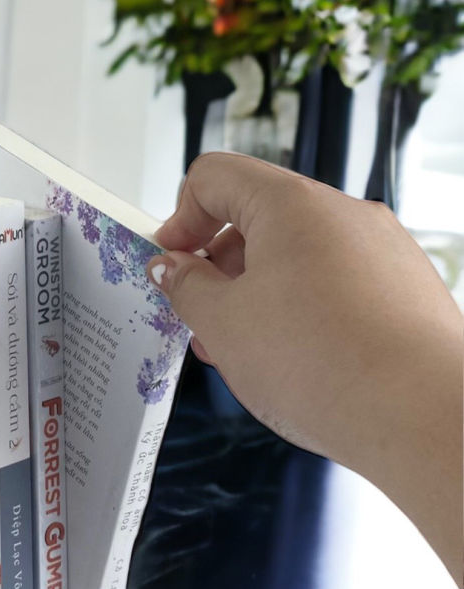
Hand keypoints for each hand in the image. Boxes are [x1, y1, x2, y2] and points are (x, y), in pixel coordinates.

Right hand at [148, 152, 462, 585]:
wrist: (418, 412)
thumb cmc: (321, 363)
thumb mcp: (221, 324)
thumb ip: (185, 287)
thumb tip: (171, 267)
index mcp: (292, 205)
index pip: (215, 177)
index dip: (179, 220)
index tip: (171, 267)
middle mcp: (343, 214)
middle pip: (259, 218)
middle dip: (219, 268)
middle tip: (203, 323)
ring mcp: (382, 249)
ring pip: (298, 256)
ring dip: (259, 295)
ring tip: (249, 353)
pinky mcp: (404, 288)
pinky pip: (336, 284)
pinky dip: (304, 312)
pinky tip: (298, 363)